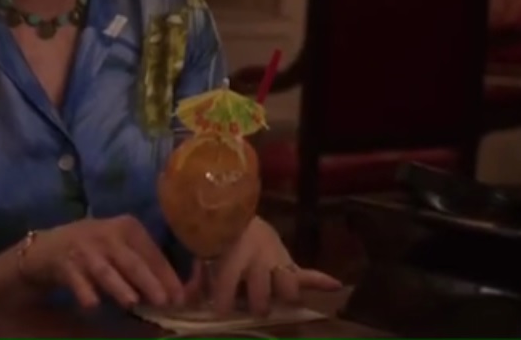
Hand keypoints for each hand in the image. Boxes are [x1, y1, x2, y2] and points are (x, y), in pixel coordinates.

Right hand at [24, 215, 184, 309]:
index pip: (152, 252)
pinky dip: (85, 293)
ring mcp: (84, 248)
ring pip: (105, 271)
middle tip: (164, 301)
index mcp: (127, 227)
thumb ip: (140, 263)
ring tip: (132, 302)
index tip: (179, 296)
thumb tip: (168, 291)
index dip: (166, 275)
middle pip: (132, 261)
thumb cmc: (94, 250)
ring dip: (119, 286)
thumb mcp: (119, 247)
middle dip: (149, 282)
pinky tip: (92, 305)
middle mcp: (107, 233)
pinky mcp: (64, 264)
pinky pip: (77, 281)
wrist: (47, 247)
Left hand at [193, 217, 341, 315]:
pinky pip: (307, 273)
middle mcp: (258, 257)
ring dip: (282, 297)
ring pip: (287, 286)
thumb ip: (196, 279)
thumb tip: (183, 301)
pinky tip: (337, 284)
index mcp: (234, 254)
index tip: (219, 311)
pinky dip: (321, 280)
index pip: (229, 285)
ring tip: (277, 302)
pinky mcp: (288, 262)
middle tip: (251, 306)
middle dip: (256, 304)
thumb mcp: (203, 255)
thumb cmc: (218, 237)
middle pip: (262, 292)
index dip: (223, 302)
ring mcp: (277, 259)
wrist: (239, 209)